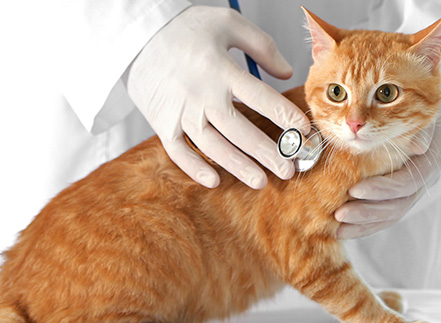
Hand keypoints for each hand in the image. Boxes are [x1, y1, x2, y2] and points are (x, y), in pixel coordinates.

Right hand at [127, 6, 310, 188]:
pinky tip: (215, 181)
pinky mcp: (161, 123)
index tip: (304, 131)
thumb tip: (287, 71)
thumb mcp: (227, 23)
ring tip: (261, 181)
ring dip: (238, 167)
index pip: (261, 98)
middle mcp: (201, 94)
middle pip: (240, 131)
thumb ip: (262, 46)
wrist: (136, 36)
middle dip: (267, 153)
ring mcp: (180, 112)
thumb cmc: (184, 28)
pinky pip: (178, 152)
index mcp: (221, 70)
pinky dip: (194, 168)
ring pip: (213, 147)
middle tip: (288, 170)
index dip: (285, 116)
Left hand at [334, 99, 440, 239]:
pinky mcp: (401, 195)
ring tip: (338, 227)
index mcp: (432, 160)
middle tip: (340, 214)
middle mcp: (425, 179)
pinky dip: (365, 224)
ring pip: (391, 214)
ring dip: (364, 223)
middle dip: (368, 212)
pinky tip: (344, 229)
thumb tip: (419, 146)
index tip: (355, 190)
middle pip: (398, 205)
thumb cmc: (417, 104)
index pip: (407, 183)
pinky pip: (385, 215)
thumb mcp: (420, 110)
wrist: (424, 107)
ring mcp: (413, 190)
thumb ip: (419, 129)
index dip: (382, 189)